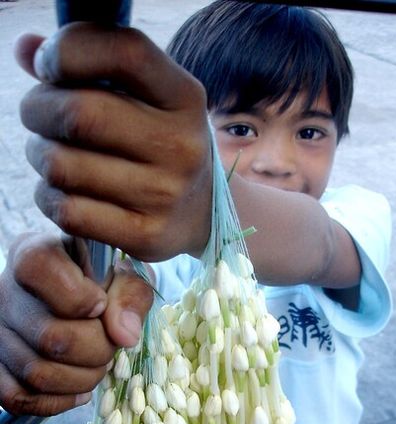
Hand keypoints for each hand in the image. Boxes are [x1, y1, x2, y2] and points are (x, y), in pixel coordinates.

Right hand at [0, 234, 152, 416]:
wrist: (79, 294)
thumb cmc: (104, 281)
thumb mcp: (126, 275)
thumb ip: (130, 296)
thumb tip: (124, 336)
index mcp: (34, 254)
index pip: (40, 271)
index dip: (81, 298)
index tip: (101, 305)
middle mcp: (4, 292)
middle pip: (52, 338)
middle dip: (98, 350)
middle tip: (110, 343)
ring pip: (37, 374)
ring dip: (83, 379)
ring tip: (98, 364)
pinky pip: (18, 398)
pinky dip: (58, 401)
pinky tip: (79, 388)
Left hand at [15, 24, 211, 260]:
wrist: (203, 214)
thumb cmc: (159, 144)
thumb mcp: (146, 98)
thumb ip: (91, 66)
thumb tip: (26, 48)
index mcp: (185, 98)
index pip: (126, 52)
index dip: (70, 50)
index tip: (48, 66)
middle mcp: (181, 146)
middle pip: (79, 115)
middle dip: (37, 109)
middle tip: (37, 115)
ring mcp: (165, 195)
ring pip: (62, 166)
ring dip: (40, 156)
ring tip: (52, 154)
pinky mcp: (146, 235)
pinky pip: (68, 212)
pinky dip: (48, 197)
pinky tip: (61, 191)